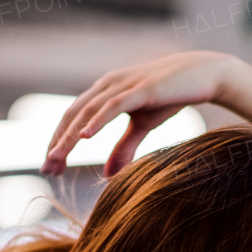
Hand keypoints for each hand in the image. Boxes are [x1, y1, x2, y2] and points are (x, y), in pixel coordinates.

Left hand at [40, 51, 236, 177]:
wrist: (204, 75)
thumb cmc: (171, 97)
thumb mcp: (142, 127)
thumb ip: (124, 148)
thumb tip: (107, 175)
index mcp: (105, 93)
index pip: (73, 119)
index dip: (59, 142)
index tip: (51, 168)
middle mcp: (107, 85)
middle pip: (73, 116)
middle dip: (58, 143)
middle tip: (47, 169)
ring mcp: (123, 85)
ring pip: (88, 112)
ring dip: (70, 136)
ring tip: (57, 158)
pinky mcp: (140, 89)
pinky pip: (113, 106)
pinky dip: (97, 121)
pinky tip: (84, 137)